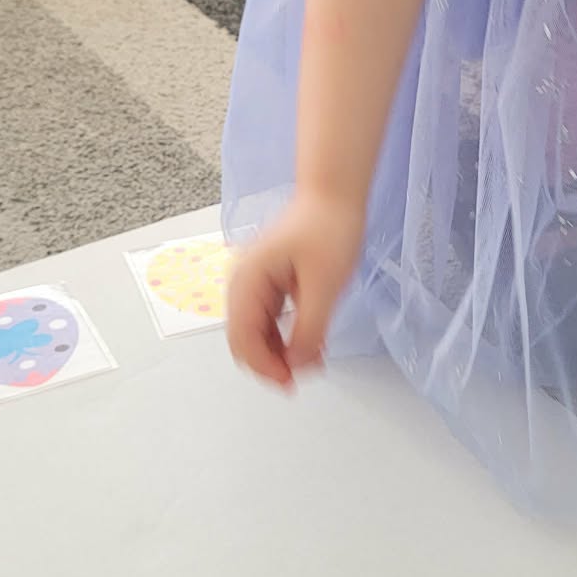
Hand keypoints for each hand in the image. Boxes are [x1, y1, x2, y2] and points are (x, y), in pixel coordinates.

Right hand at [226, 190, 365, 388]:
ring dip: (278, 351)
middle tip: (300, 378)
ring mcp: (255, 282)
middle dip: (270, 363)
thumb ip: (309, 328)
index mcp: (247, 280)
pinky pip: (269, 318)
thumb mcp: (325, 285)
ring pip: (256, 331)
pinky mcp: (270, 281)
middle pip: (244, 339)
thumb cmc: (328, 227)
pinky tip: (308, 343)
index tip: (290, 382)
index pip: (242, 339)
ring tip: (310, 362)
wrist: (334, 194)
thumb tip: (296, 362)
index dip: (264, 367)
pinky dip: (285, 335)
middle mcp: (243, 282)